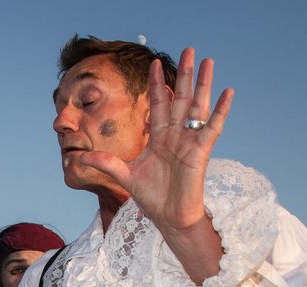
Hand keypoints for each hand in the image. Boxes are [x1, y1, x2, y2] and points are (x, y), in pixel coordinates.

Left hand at [81, 47, 231, 233]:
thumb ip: (105, 163)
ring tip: (208, 61)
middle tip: (189, 49)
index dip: (157, 84)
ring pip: (197, 106)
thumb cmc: (151, 197)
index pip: (158, 103)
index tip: (154, 64)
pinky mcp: (200, 151)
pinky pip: (212, 127)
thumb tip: (79, 157)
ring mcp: (189, 141)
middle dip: (183, 74)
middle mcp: (175, 135)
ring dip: (203, 84)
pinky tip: (227, 92)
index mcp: (159, 137)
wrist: (169, 216)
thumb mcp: (124, 175)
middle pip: (180, 98)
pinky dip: (220, 110)